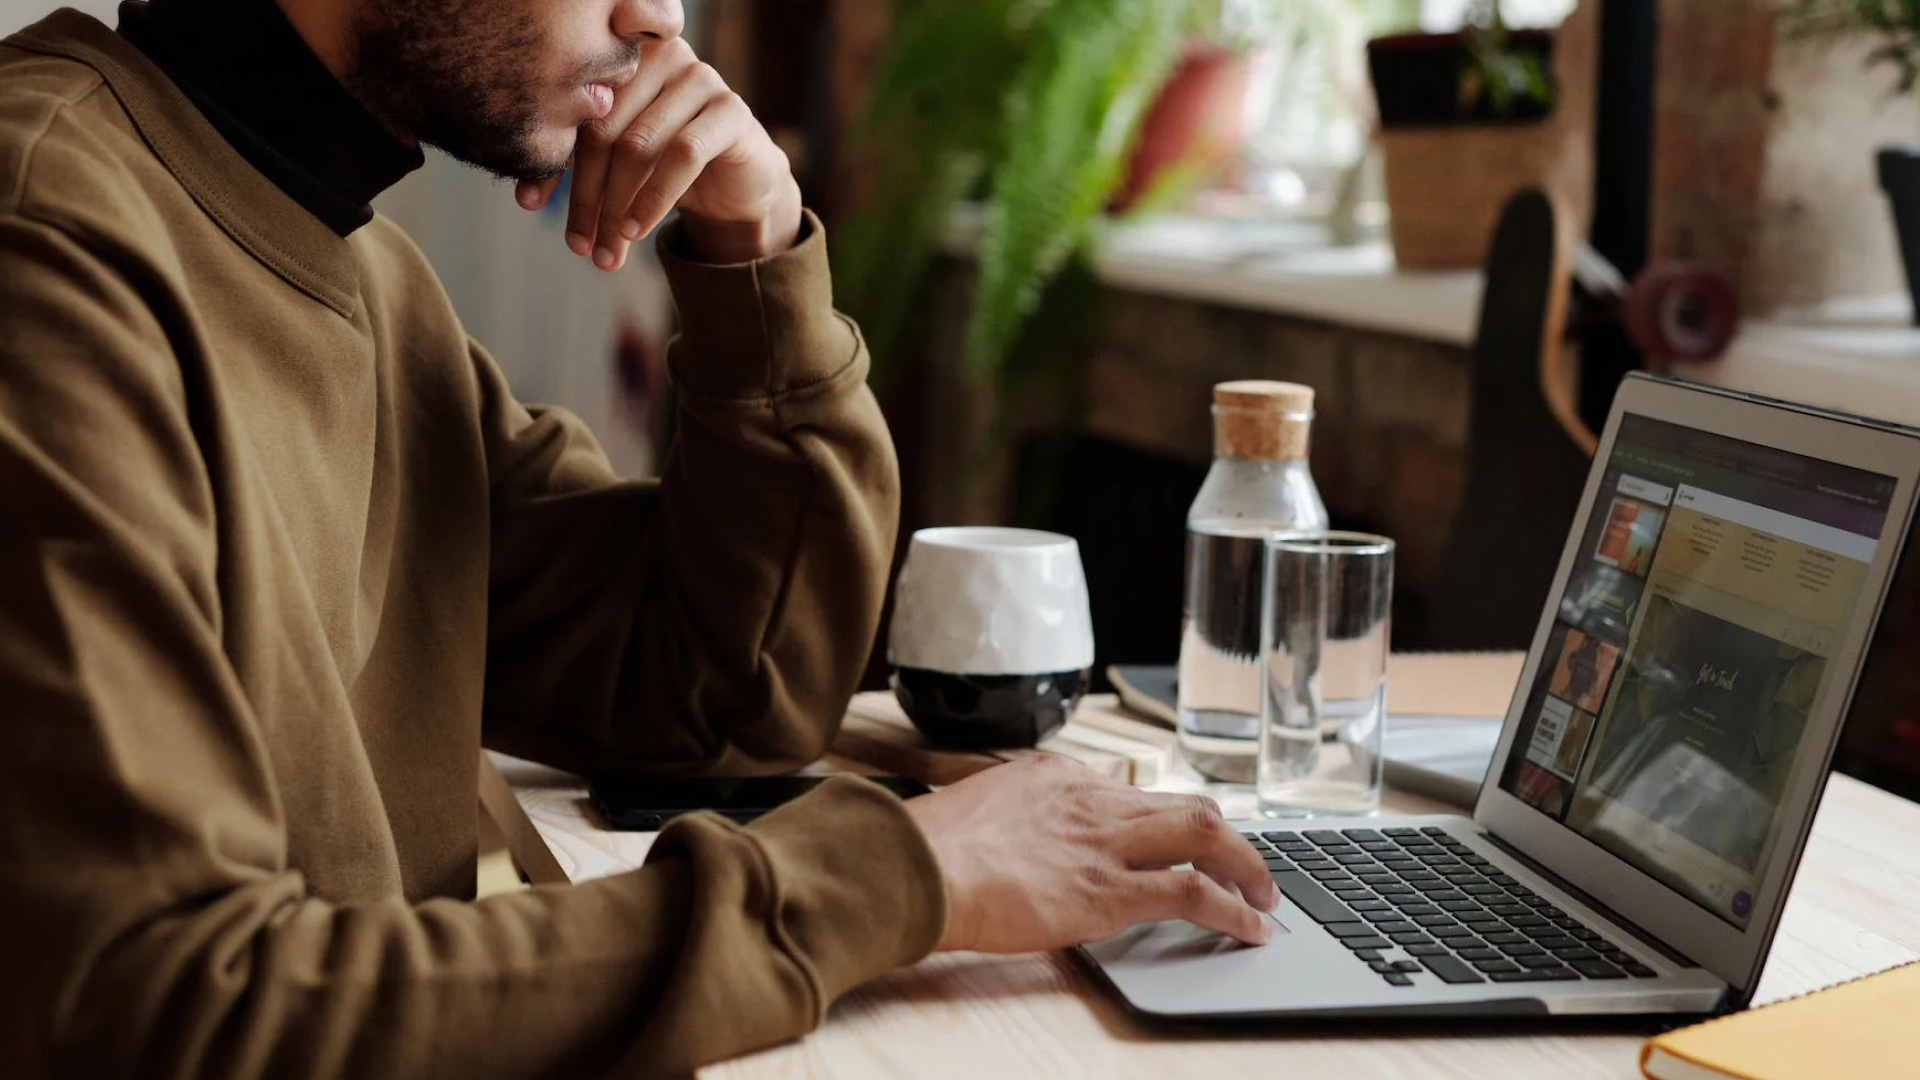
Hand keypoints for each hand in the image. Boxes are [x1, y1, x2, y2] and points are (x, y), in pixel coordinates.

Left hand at [514, 37, 802, 268]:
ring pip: (638, 145)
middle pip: (603, 129)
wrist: (737, 184)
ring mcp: (699, 78)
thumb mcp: (616, 164)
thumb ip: (577, 165)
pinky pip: (683, 155)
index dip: (550, 159)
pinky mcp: (730, 110)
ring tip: (607, 250)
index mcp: (622, 57)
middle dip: (586, 195)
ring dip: (617, 206)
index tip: (529, 204)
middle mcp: (660, 55)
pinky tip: (637, 230)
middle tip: (579, 244)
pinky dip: (654, 199)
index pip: (574, 110)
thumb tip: (525, 198)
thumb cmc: (668, 167)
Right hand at [901, 756, 1280, 952]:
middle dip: (1226, 837)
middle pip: (1186, 805)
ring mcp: (1104, 844)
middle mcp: (1090, 799)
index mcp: (1055, 776)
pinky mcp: (1108, 892)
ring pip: (1206, 836)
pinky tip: (1250, 929)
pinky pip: (1194, 894)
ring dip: (1246, 868)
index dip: (1164, 824)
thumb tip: (1017, 843)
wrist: (916, 867)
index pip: (1130, 793)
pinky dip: (1234, 910)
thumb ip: (1014, 819)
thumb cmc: (928, 849)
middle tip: (1247, 866)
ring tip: (1265, 897)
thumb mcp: (977, 809)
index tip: (1175, 845)